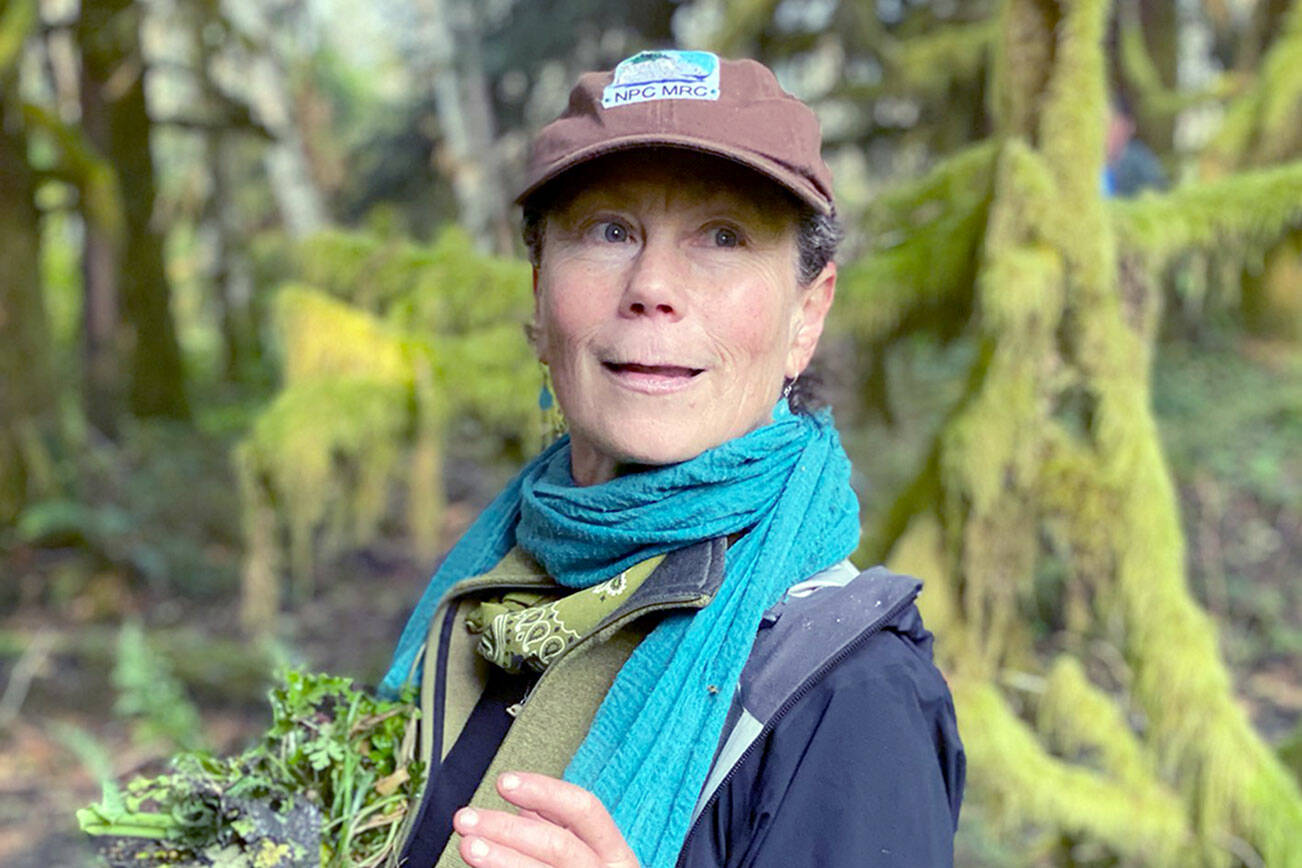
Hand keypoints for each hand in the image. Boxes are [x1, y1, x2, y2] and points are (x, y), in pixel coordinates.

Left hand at [452, 771, 638, 867]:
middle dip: (507, 829)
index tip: (504, 782)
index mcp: (614, 852)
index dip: (544, 791)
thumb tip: (526, 802)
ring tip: (467, 845)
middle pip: (557, 845)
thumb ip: (560, 827)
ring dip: (500, 859)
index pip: (584, 809)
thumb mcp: (590, 855)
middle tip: (466, 818)